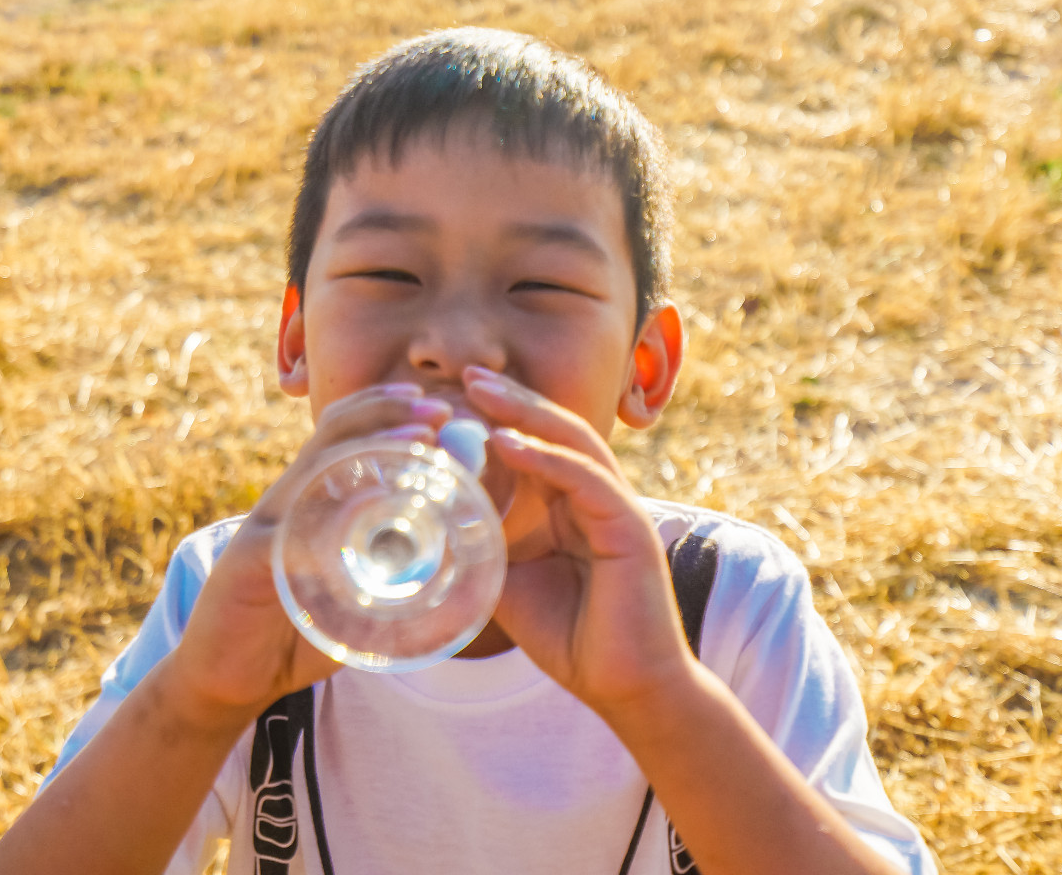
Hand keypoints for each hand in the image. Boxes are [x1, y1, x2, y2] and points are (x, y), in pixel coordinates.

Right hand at [165, 383, 453, 727]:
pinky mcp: (246, 563)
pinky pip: (290, 538)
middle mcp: (287, 502)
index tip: (437, 410)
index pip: (344, 434)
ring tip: (417, 439)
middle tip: (439, 413)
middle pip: (332, 435)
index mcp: (309, 500)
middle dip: (388, 413)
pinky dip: (329, 527)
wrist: (226, 682)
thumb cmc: (295, 637)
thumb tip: (447, 568)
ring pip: (315, 471)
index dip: (388, 411)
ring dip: (369, 447)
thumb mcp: (352, 603)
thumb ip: (388, 580)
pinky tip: (364, 519)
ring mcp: (264, 528)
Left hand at [461, 365, 693, 717]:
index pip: (537, 446)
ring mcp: (618, 509)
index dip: (500, 418)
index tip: (454, 397)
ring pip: (574, 443)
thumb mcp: (508, 582)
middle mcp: (599, 498)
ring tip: (483, 394)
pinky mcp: (631, 529)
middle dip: (512, 401)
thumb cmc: (571, 637)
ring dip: (527, 415)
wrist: (623, 687)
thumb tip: (430, 523)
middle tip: (467, 375)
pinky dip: (546, 458)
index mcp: (573, 506)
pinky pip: (586, 480)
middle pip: (556, 431)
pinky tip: (508, 444)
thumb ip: (482, 546)